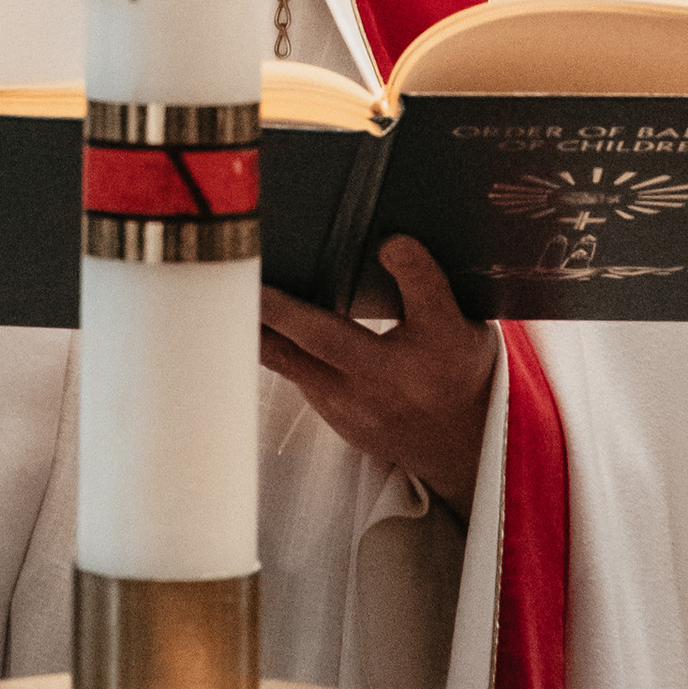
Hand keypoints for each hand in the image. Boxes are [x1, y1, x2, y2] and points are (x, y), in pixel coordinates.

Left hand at [259, 239, 499, 517]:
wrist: (459, 448)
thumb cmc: (459, 370)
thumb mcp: (462, 322)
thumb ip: (427, 285)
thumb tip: (388, 240)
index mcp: (442, 344)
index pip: (426, 296)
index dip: (409, 265)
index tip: (390, 241)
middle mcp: (397, 379)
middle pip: (327, 337)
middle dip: (280, 306)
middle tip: (245, 271)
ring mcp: (359, 407)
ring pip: (292, 361)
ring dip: (260, 328)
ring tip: (225, 290)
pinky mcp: (336, 420)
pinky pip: (296, 377)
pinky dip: (275, 348)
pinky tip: (253, 321)